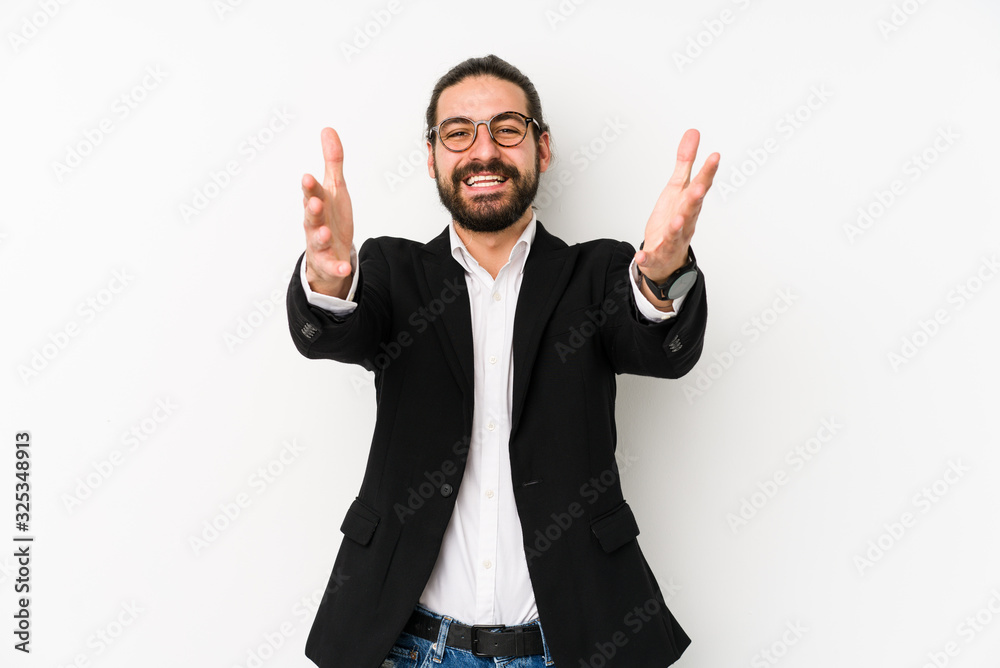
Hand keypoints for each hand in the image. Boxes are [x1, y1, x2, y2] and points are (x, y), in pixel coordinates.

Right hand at [302, 127, 354, 297]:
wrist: (330, 252)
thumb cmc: (330, 216)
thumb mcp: (335, 188)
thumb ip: (332, 161)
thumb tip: (328, 129)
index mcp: (316, 203)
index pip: (312, 193)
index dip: (310, 187)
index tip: (308, 177)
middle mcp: (314, 223)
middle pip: (311, 215)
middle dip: (312, 208)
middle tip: (314, 201)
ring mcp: (320, 244)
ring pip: (317, 240)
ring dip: (320, 236)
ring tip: (325, 232)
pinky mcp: (329, 262)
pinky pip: (333, 266)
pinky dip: (338, 267)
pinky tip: (345, 267)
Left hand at [635, 128, 719, 282]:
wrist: (667, 256)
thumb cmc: (674, 219)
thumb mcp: (677, 188)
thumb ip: (685, 161)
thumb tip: (693, 132)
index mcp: (689, 204)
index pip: (700, 186)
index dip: (707, 172)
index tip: (715, 156)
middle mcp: (684, 221)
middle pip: (691, 209)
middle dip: (694, 199)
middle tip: (697, 187)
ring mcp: (672, 239)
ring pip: (675, 234)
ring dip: (676, 227)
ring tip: (676, 220)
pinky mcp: (657, 254)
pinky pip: (652, 256)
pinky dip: (647, 257)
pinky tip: (641, 255)